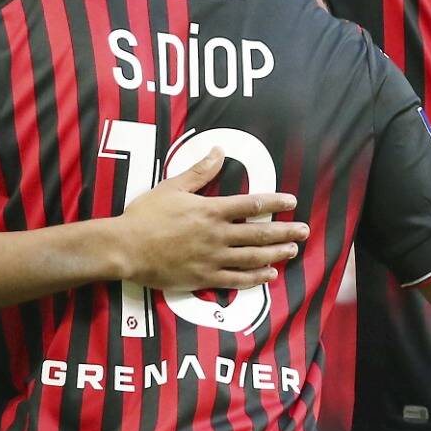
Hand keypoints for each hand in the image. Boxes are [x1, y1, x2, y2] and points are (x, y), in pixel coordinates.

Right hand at [115, 150, 307, 289]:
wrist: (125, 248)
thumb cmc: (145, 216)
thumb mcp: (172, 187)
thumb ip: (199, 172)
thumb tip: (218, 151)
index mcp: (211, 210)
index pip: (252, 205)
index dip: (275, 203)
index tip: (292, 202)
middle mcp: (217, 235)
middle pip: (260, 234)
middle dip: (286, 232)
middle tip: (305, 231)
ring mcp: (212, 259)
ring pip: (253, 258)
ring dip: (276, 254)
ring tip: (291, 251)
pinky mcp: (204, 278)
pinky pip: (236, 280)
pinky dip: (255, 277)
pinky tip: (269, 275)